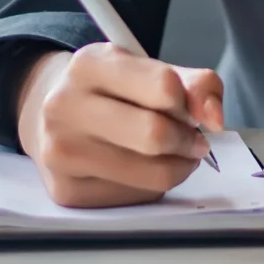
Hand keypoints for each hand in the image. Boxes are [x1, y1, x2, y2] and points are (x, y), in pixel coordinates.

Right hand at [14, 44, 226, 207]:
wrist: (49, 115)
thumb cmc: (108, 91)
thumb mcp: (146, 70)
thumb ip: (193, 84)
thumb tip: (215, 118)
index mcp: (88, 65)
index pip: (164, 86)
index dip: (191, 104)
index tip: (190, 110)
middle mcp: (64, 107)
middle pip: (156, 136)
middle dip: (188, 141)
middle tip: (192, 139)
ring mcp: (61, 152)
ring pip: (152, 175)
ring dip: (176, 167)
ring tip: (169, 154)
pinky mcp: (66, 192)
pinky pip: (136, 198)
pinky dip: (150, 187)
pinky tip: (138, 169)